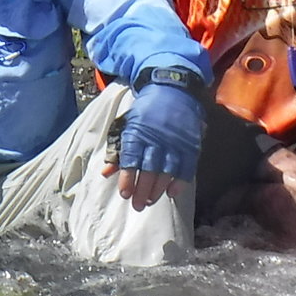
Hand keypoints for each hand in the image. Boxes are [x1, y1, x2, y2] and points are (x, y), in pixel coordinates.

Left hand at [108, 74, 204, 194]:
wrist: (172, 90)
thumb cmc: (145, 111)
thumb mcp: (127, 126)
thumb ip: (118, 151)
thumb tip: (106, 173)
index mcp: (137, 134)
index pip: (131, 161)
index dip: (128, 180)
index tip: (125, 194)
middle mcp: (156, 140)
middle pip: (149, 171)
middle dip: (141, 191)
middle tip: (137, 206)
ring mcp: (174, 142)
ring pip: (166, 172)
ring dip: (158, 189)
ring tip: (150, 201)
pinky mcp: (189, 144)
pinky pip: (186, 167)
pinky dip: (179, 181)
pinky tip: (172, 193)